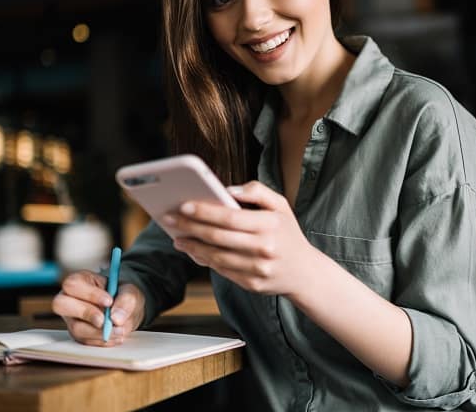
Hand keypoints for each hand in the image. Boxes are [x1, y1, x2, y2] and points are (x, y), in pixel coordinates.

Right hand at [52, 270, 144, 346]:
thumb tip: (116, 319)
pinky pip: (84, 341)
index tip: (109, 301)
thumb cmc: (123, 296)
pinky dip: (102, 341)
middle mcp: (70, 299)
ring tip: (119, 330)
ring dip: (99, 332)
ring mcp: (72, 318)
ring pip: (75, 328)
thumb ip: (126, 300)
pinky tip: (116, 336)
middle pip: (61, 304)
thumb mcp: (130, 292)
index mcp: (81, 281)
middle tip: (105, 320)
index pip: (73, 284)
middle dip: (86, 313)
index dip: (89, 294)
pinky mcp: (78, 334)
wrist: (126, 311)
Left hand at [164, 181, 316, 296]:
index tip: (183, 205)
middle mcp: (264, 248)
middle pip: (218, 237)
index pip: (230, 217)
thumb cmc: (288, 234)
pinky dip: (204, 260)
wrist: (305, 272)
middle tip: (170, 219)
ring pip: (216, 256)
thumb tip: (228, 190)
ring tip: (177, 237)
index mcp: (270, 225)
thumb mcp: (281, 206)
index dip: (204, 212)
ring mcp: (257, 269)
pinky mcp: (251, 284)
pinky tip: (194, 250)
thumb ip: (257, 191)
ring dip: (192, 246)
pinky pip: (221, 271)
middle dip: (190, 227)